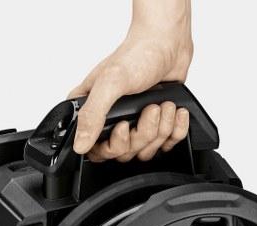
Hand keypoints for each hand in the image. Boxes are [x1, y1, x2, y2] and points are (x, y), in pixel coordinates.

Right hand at [69, 0, 192, 159]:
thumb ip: (92, 115)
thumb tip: (80, 144)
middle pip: (125, 153)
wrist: (168, 42)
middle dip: (143, 132)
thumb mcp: (110, 83)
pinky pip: (167, 144)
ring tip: (162, 104)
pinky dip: (176, 128)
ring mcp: (135, 124)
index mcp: (92, 111)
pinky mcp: (157, 125)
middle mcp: (112, 120)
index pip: (96, 151)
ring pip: (147, 150)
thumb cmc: (138, 55)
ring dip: (161, 127)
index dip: (113, 146)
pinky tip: (174, 110)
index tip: (123, 126)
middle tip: (149, 109)